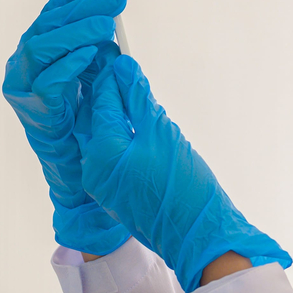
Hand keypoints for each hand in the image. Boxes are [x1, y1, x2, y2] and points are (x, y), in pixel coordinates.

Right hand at [2, 0, 131, 254]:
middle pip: (50, 20)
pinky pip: (48, 81)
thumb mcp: (100, 76)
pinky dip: (69, 64)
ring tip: (107, 26)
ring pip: (43, 45)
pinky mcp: (33, 113)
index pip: (59, 6)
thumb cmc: (93, 126)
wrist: (85, 177)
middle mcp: (28, 63)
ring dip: (76, 31)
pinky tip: (92, 54)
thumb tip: (111, 6)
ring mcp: (25, 87)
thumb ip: (99, 45)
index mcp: (45, 49)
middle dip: (83, 4)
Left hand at [78, 54, 290, 292]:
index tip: (119, 55)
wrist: (198, 237)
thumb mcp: (164, 134)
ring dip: (117, 117)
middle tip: (124, 71)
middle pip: (96, 120)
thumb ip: (140, 99)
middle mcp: (94, 170)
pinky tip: (139, 128)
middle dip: (110, 95)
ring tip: (134, 97)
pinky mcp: (115, 196)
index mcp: (102, 152)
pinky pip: (112, 159)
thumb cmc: (185, 188)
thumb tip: (124, 68)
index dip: (113, 75)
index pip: (102, 101)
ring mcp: (103, 186)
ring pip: (103, 139)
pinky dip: (122, 140)